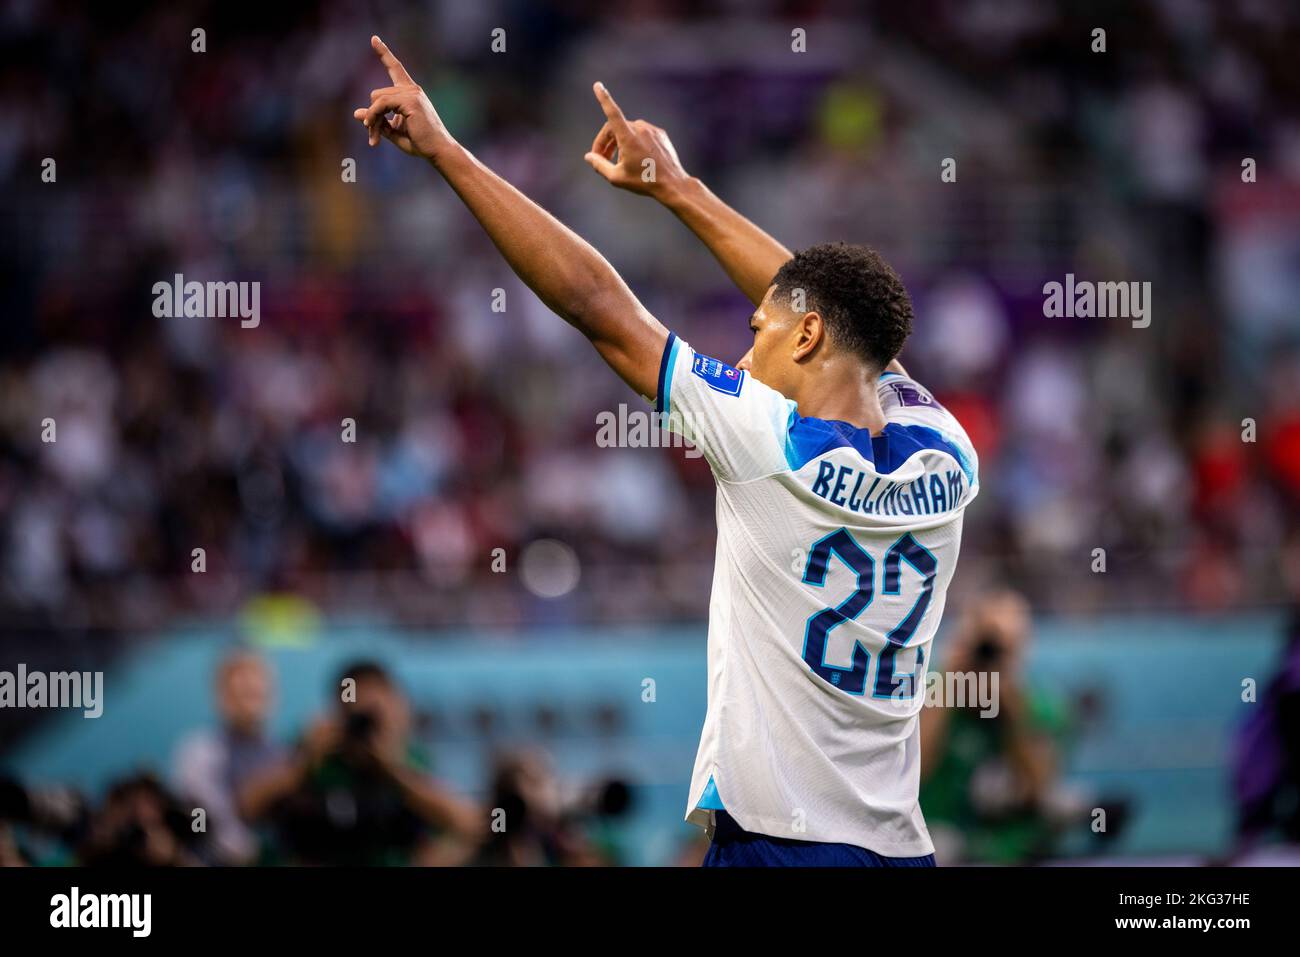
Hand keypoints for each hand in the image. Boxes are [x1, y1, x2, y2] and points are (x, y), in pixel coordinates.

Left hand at [353, 35, 453, 160]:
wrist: (438, 151)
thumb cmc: (420, 142)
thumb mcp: (394, 131)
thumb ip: (377, 121)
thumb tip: (356, 113)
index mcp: (410, 92)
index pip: (395, 67)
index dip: (384, 53)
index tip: (374, 38)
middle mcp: (412, 89)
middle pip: (376, 94)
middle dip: (371, 115)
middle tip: (371, 134)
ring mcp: (412, 93)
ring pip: (377, 99)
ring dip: (371, 119)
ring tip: (374, 138)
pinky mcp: (411, 101)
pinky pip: (381, 104)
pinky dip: (373, 116)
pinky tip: (372, 128)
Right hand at [584, 83, 689, 199]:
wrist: (672, 184)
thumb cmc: (644, 182)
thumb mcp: (616, 177)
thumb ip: (599, 165)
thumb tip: (589, 157)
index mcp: (628, 136)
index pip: (612, 113)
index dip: (603, 98)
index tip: (598, 85)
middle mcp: (640, 128)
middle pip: (615, 128)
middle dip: (605, 142)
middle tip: (601, 157)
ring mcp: (652, 130)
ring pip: (628, 131)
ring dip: (619, 143)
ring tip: (618, 161)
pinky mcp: (660, 134)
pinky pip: (642, 134)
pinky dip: (634, 142)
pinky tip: (635, 158)